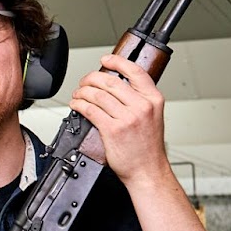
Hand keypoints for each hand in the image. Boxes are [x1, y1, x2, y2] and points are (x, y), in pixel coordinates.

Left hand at [68, 54, 169, 185]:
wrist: (147, 170)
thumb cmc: (147, 147)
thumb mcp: (153, 116)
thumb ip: (139, 100)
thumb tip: (117, 86)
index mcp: (153, 100)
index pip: (134, 71)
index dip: (117, 61)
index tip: (106, 60)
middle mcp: (141, 106)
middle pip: (111, 81)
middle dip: (92, 78)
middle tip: (85, 81)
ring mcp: (127, 118)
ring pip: (98, 95)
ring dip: (83, 92)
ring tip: (78, 94)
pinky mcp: (113, 130)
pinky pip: (91, 110)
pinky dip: (79, 105)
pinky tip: (77, 105)